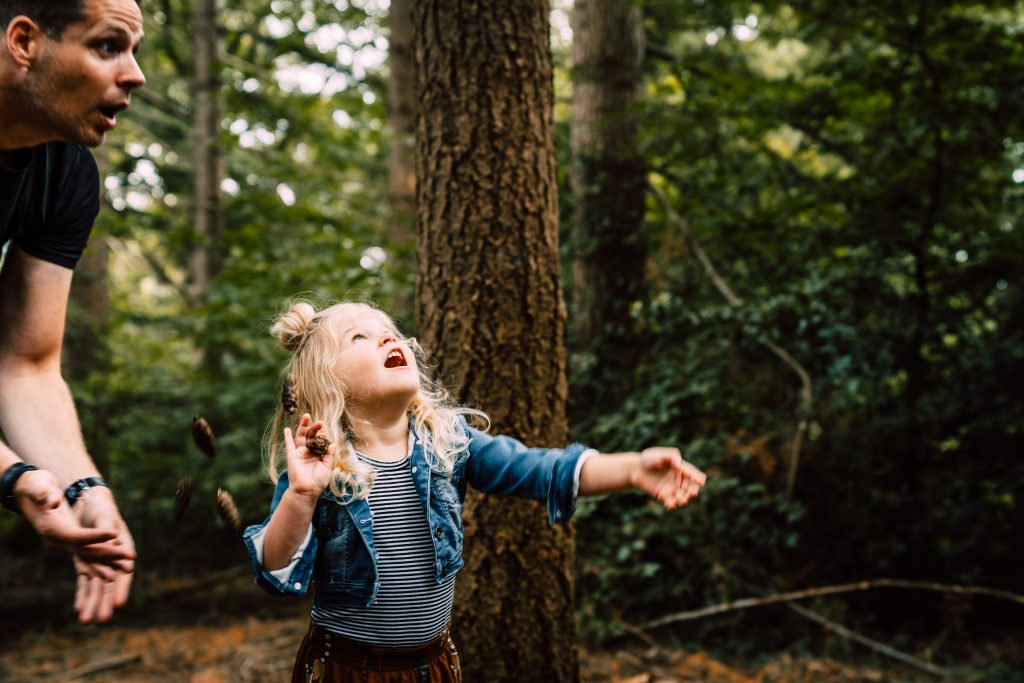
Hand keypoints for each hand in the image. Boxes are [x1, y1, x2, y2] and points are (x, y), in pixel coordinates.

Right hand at [14, 469, 134, 567]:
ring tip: (127, 568)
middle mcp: (56, 539)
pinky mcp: (68, 539)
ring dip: (107, 562)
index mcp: (50, 528)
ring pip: (87, 555)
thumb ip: (46, 494)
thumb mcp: (39, 485)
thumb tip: (53, 501)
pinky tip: (114, 567)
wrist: (26, 493)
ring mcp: (62, 541)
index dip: (95, 535)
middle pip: (85, 550)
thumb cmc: (35, 486)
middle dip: (108, 554)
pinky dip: (100, 561)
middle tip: (130, 558)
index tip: (114, 533)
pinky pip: (86, 554)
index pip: (76, 536)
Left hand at [73, 487, 135, 623]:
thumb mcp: (104, 515)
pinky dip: (83, 595)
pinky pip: (85, 581)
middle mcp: (114, 558)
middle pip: (111, 583)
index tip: (119, 604)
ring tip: (86, 621)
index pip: (124, 572)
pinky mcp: (87, 562)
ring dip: (93, 603)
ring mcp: (100, 562)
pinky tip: (79, 609)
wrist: (87, 501)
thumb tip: (113, 540)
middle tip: (103, 620)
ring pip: (97, 586)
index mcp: (123, 548)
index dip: (121, 588)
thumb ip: (107, 529)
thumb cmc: (99, 507)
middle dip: (106, 602)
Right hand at [284, 413, 334, 497]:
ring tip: (306, 416)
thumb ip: (329, 455)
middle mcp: (309, 452)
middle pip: (311, 436)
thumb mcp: (327, 467)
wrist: (306, 490)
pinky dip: (287, 437)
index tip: (324, 434)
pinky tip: (286, 429)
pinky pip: (289, 445)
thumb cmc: (318, 481)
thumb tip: (332, 444)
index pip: (320, 441)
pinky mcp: (292, 456)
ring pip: (301, 436)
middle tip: (320, 422)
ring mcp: (300, 453)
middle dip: (315, 428)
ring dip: (303, 426)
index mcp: (318, 454)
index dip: (322, 437)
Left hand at [631, 447, 706, 509]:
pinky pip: (671, 502)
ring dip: (684, 499)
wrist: (635, 469)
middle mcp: (679, 479)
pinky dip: (672, 504)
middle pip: (690, 487)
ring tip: (681, 501)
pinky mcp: (664, 495)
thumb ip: (671, 457)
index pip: (692, 473)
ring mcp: (672, 488)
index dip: (698, 477)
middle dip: (693, 491)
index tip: (701, 482)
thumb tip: (679, 463)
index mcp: (681, 467)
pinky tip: (670, 505)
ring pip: (682, 496)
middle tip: (693, 494)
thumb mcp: (659, 454)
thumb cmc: (648, 458)